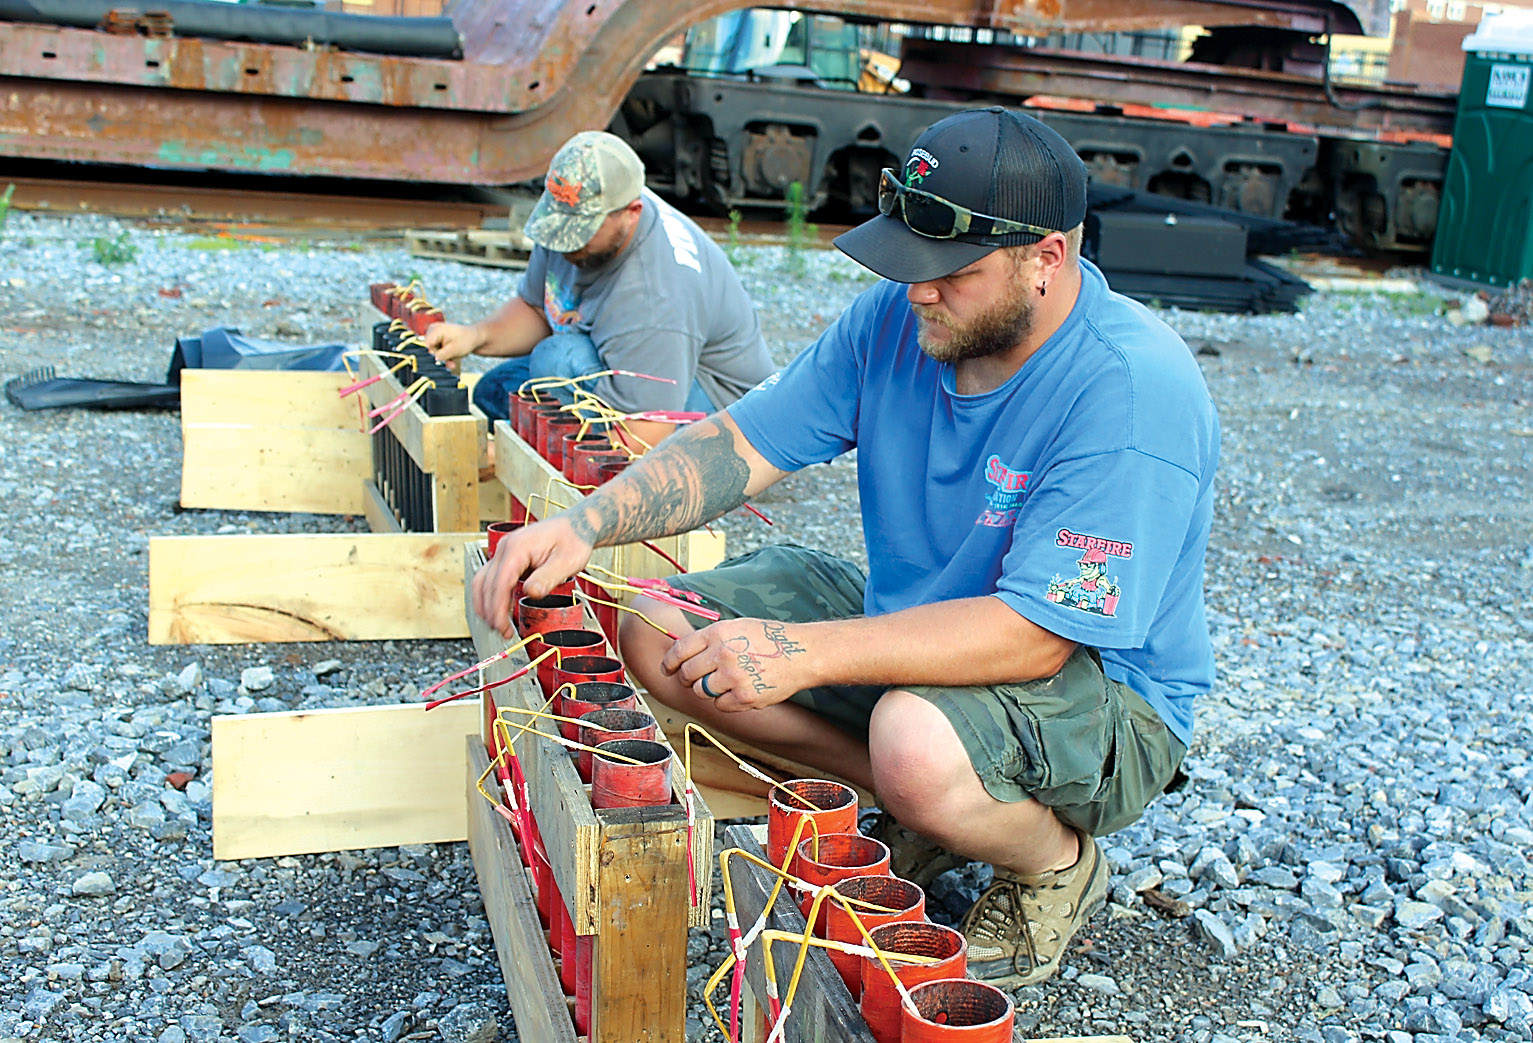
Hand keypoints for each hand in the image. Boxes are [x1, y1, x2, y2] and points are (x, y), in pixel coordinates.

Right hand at [422, 321, 482, 364]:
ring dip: (442, 359)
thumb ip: (440, 355)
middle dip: (439, 358)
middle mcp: (432, 330)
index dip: (431, 356)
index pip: (426, 346)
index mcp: (435, 330)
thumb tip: (431, 360)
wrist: (474, 338)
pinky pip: (435, 351)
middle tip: (450, 364)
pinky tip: (451, 359)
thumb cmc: (466, 341)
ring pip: (432, 352)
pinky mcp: (436, 340)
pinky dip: (443, 356)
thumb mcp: (453, 350)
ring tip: (452, 361)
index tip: (440, 362)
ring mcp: (433, 334)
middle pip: (428, 349)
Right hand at [472, 516, 593, 637]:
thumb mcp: (567, 562)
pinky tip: (498, 610)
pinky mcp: (508, 557)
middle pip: (486, 584)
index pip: (499, 583)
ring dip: (485, 605)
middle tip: (502, 632)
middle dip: (491, 611)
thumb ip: (547, 578)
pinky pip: (490, 578)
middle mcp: (505, 547)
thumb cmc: (574, 539)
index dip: (498, 608)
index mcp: (517, 547)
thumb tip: (531, 594)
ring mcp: (504, 551)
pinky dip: (490, 595)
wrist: (578, 524)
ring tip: (497, 625)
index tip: (502, 627)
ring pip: (482, 581)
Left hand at [661, 618, 812, 711]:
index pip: (680, 650)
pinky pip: (720, 705)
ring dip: (709, 689)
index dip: (669, 662)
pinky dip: (726, 701)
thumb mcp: (737, 627)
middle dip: (688, 678)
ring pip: (702, 692)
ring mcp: (733, 677)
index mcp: (718, 633)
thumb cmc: (769, 638)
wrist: (801, 653)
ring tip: (728, 680)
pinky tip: (740, 690)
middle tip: (697, 678)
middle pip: (687, 674)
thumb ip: (711, 639)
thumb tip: (683, 654)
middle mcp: (722, 654)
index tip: (667, 669)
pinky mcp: (744, 697)